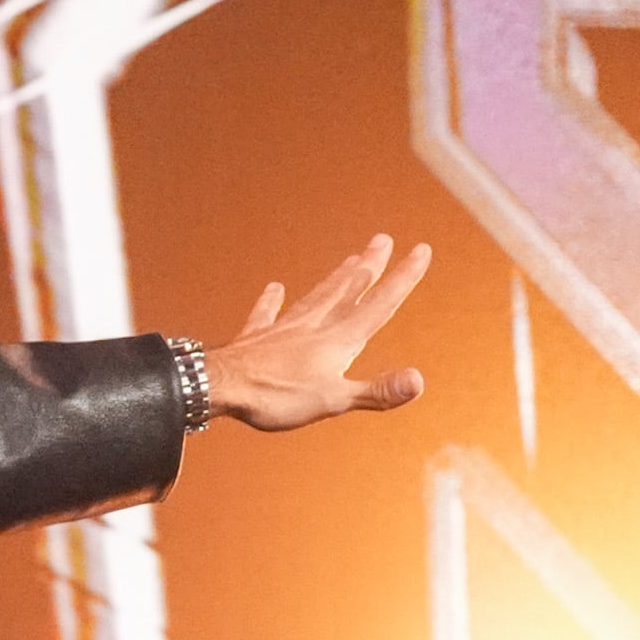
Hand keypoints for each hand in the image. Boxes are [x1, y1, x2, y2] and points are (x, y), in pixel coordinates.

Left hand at [202, 236, 429, 430]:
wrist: (219, 386)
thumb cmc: (275, 397)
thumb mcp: (333, 400)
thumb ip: (376, 391)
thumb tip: (418, 381)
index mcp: (338, 341)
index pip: (378, 305)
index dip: (402, 279)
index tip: (420, 250)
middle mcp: (313, 327)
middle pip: (347, 290)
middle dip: (369, 266)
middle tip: (382, 239)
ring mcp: (283, 329)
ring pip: (315, 297)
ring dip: (335, 278)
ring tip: (349, 260)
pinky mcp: (255, 338)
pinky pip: (266, 314)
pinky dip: (272, 301)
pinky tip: (274, 288)